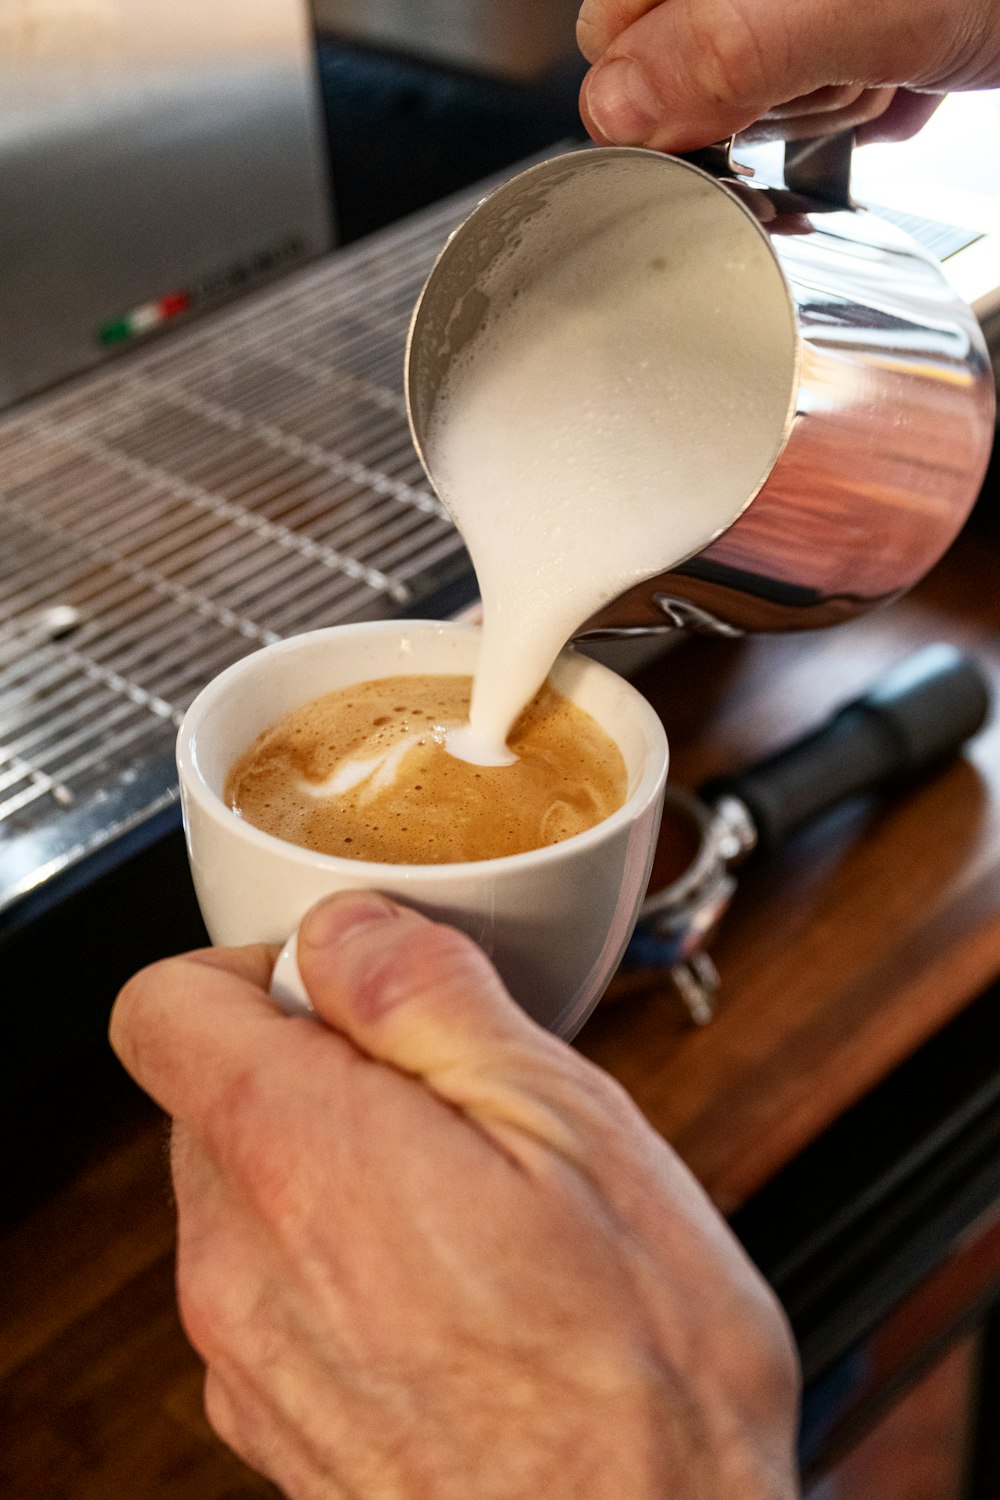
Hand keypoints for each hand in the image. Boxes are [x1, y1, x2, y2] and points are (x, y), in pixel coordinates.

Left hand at [110, 891, 798, 1499]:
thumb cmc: (638, 1375)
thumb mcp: (569, 1124)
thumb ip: (428, 998)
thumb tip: (343, 927)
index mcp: (303, 1160)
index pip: (164, 1008)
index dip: (248, 965)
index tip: (342, 983)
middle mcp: (241, 1265)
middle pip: (215, 1096)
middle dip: (318, 1063)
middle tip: (447, 1093)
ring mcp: (250, 1357)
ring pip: (249, 1192)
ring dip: (339, 1161)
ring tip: (472, 1197)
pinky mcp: (281, 1421)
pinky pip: (275, 1289)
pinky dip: (342, 1256)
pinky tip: (456, 1286)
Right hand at [577, 0, 999, 150]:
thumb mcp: (855, 4)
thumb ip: (723, 48)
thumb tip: (613, 112)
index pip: (610, 35)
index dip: (670, 92)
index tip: (748, 108)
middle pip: (673, 68)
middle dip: (755, 96)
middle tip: (841, 72)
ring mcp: (792, 5)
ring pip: (747, 89)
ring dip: (824, 99)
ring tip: (889, 66)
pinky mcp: (845, 24)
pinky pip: (813, 88)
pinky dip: (865, 99)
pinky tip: (905, 74)